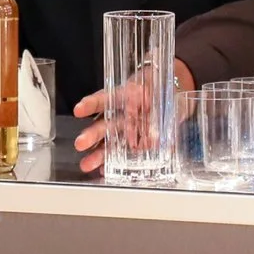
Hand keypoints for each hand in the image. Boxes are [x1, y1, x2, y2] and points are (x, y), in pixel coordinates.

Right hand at [70, 57, 195, 175]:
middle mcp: (123, 114)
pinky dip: (114, 163)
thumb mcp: (158, 83)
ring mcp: (129, 130)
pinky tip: (105, 170)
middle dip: (92, 135)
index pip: (105, 99)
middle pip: (105, 125)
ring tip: (86, 165)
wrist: (174, 94)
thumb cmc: (161, 86)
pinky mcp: (138, 143)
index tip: (79, 110)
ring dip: (99, 154)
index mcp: (124, 96)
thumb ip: (154, 94)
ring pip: (111, 143)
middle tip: (80, 144)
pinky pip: (124, 154)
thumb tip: (146, 103)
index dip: (92, 104)